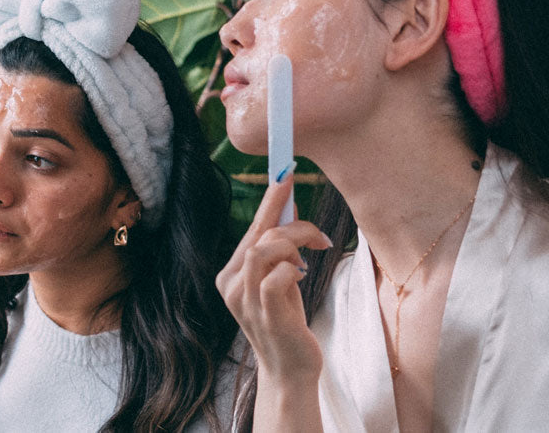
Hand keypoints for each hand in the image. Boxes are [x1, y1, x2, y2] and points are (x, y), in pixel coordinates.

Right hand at [216, 176, 331, 381]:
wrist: (290, 370)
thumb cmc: (287, 323)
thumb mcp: (281, 280)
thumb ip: (280, 250)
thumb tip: (289, 207)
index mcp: (230, 274)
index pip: (250, 230)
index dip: (269, 202)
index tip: (286, 176)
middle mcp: (230, 285)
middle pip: (257, 235)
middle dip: (292, 223)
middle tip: (318, 233)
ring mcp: (244, 301)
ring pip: (263, 250)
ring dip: (293, 245)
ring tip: (311, 257)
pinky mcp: (264, 315)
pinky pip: (275, 277)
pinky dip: (292, 270)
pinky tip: (301, 277)